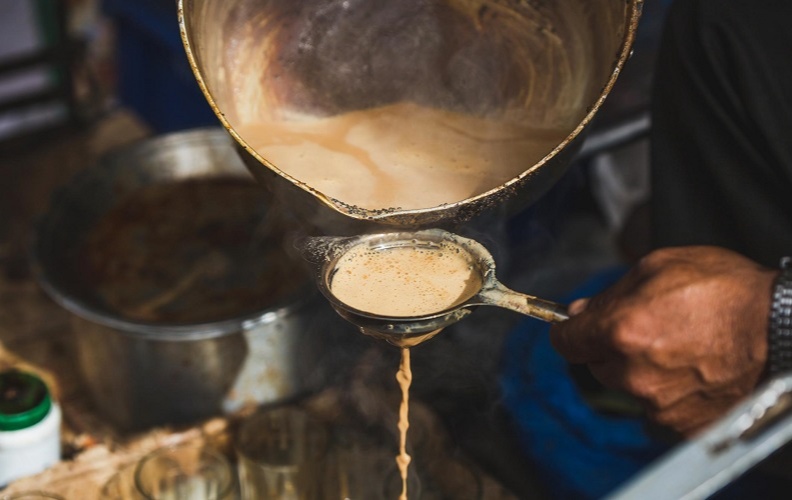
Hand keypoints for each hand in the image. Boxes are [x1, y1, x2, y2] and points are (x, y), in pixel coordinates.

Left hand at [549, 246, 776, 435]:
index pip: (566, 342)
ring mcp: (659, 404)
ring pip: (630, 387)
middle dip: (612, 347)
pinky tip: (696, 370)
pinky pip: (660, 408)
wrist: (785, 331)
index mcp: (620, 330)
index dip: (569, 332)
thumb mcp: (661, 266)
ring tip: (683, 348)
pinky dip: (671, 392)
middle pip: (598, 365)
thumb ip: (612, 292)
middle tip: (649, 328)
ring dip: (643, 371)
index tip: (574, 328)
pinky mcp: (683, 425)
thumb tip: (580, 312)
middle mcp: (633, 373)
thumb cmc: (729, 292)